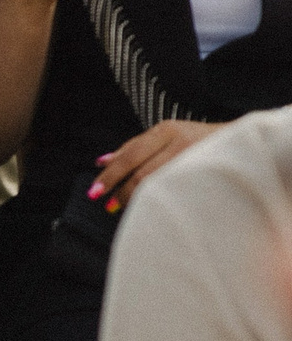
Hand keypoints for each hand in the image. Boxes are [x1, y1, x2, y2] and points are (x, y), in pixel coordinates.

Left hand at [92, 118, 219, 208]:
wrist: (245, 143)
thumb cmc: (197, 141)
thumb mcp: (166, 136)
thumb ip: (135, 148)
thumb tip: (101, 161)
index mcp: (166, 131)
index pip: (130, 155)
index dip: (110, 175)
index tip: (95, 191)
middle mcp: (180, 143)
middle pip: (142, 172)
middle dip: (121, 191)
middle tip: (108, 204)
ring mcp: (196, 160)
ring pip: (159, 184)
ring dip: (139, 199)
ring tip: (125, 210)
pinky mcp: (209, 175)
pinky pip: (178, 192)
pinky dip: (161, 201)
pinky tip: (152, 210)